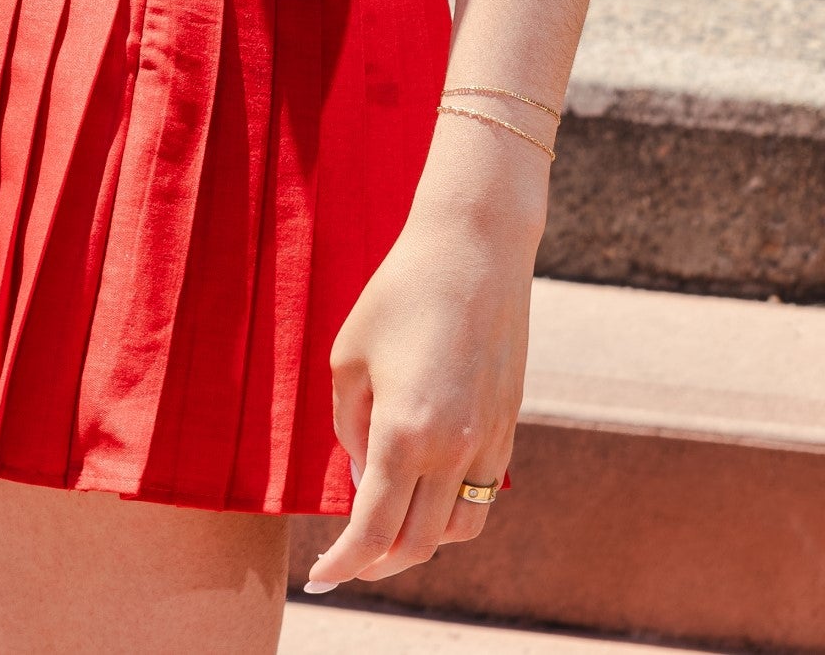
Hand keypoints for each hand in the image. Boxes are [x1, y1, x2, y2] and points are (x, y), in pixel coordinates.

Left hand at [305, 125, 542, 591]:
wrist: (475, 251)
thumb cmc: (399, 294)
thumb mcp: (350, 358)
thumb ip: (351, 427)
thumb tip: (365, 477)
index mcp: (405, 432)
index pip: (373, 527)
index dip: (345, 562)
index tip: (322, 578)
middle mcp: (453, 449)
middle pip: (417, 543)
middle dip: (379, 563)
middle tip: (348, 564)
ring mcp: (488, 442)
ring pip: (457, 531)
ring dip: (420, 544)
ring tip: (385, 536)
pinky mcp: (507, 428)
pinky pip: (481, 498)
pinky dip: (452, 514)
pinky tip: (424, 499)